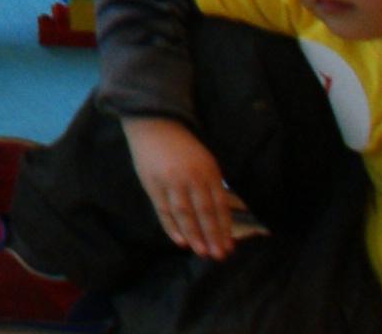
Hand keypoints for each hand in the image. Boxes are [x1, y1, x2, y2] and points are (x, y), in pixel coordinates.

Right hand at [125, 117, 241, 261]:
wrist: (154, 125)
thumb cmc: (183, 147)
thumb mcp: (205, 162)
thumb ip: (212, 186)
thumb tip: (220, 217)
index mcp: (208, 172)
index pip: (219, 206)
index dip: (224, 228)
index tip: (229, 247)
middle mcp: (191, 178)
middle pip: (204, 212)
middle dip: (212, 236)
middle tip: (218, 256)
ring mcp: (170, 181)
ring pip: (184, 214)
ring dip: (194, 235)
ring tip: (201, 252)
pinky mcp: (152, 184)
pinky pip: (163, 210)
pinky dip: (171, 226)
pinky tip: (180, 240)